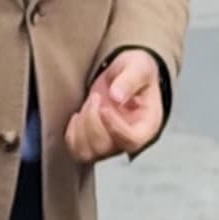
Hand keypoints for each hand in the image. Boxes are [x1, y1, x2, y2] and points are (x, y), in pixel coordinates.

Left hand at [68, 48, 167, 163]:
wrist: (124, 74)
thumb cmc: (136, 71)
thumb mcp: (138, 66)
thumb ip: (130, 79)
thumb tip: (117, 96)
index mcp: (147, 125)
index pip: (132, 140)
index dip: (115, 128)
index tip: (105, 107)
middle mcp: (129, 140)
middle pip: (106, 147)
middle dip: (93, 120)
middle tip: (96, 96)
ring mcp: (111, 144)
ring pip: (88, 153)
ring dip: (81, 128)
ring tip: (89, 104)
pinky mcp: (94, 143)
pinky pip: (77, 150)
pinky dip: (71, 134)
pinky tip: (78, 114)